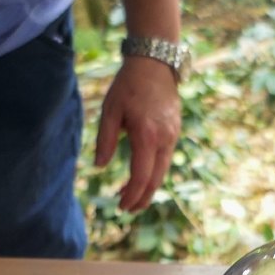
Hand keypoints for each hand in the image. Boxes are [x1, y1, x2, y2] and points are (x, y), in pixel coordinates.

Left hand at [94, 55, 181, 212]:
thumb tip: (99, 167)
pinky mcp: (174, 134)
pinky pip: (164, 160)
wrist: (155, 64)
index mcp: (146, 135)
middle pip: (155, 180)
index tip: (121, 206)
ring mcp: (173, 138)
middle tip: (127, 209)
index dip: (132, 194)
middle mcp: (164, 140)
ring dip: (148, 188)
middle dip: (142, 198)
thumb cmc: (128, 85)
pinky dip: (153, 173)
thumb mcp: (110, 110)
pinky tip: (141, 176)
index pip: (141, 176)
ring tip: (132, 196)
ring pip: (162, 172)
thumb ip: (105, 140)